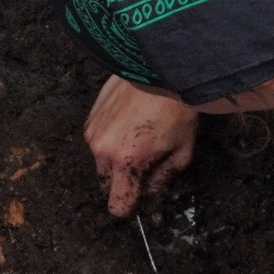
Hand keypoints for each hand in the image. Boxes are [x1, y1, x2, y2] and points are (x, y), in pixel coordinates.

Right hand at [84, 76, 197, 217]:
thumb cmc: (177, 107)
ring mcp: (93, 133)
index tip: (137, 199)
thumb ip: (164, 177)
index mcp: (127, 162)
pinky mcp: (90, 117)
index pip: (117, 204)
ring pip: (101, 161)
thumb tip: (151, 190)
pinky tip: (129, 123)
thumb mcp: (183, 149)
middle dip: (122, 179)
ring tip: (137, 137)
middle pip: (107, 183)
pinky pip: (98, 140)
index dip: (128, 206)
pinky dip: (110, 138)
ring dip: (115, 157)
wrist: (161, 67)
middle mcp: (103, 150)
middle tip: (143, 162)